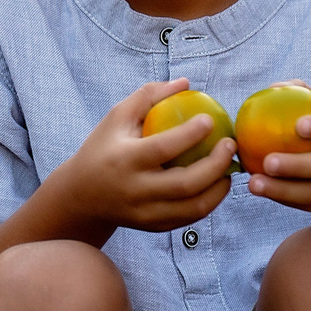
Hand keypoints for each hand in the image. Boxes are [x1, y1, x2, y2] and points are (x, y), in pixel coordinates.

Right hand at [45, 78, 236, 236]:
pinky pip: (189, 218)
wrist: (80, 196)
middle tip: (230, 144)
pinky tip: (217, 184)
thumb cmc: (103, 148)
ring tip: (229, 168)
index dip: (190, 134)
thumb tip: (185, 83)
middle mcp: (135, 191)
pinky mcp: (152, 227)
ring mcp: (145, 213)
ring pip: (193, 208)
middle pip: (185, 184)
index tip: (210, 119)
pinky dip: (209, 202)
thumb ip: (148, 96)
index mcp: (124, 160)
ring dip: (219, 188)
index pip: (162, 148)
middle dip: (216, 165)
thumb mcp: (116, 117)